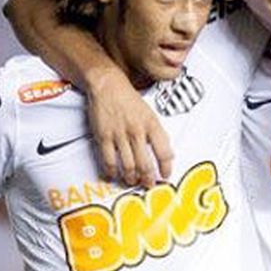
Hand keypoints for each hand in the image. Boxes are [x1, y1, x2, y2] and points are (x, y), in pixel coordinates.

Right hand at [87, 70, 172, 186]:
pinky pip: (108, 161)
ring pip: (128, 166)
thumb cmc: (129, 100)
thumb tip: (167, 154)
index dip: (166, 167)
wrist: (108, 86)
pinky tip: (114, 175)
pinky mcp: (103, 136)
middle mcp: (137, 131)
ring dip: (131, 178)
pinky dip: (112, 172)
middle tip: (148, 184)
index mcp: (152, 124)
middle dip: (148, 179)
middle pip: (145, 164)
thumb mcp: (150, 114)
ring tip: (132, 181)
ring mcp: (120, 135)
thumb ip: (158, 134)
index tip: (165, 175)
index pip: (164, 152)